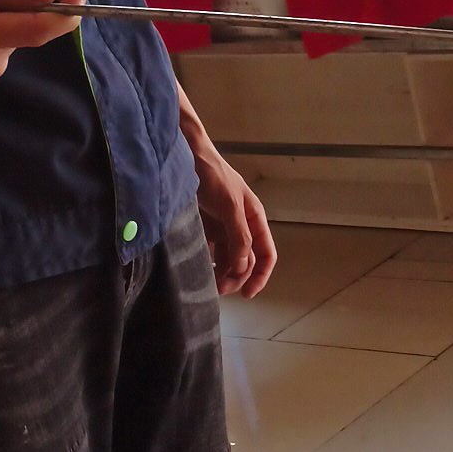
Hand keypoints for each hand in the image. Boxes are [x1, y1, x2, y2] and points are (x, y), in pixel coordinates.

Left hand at [191, 134, 275, 297]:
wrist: (186, 157)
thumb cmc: (213, 175)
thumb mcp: (229, 204)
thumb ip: (238, 235)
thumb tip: (242, 266)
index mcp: (254, 218)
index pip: (266, 253)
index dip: (261, 275)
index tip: (248, 293)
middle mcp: (241, 226)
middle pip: (246, 261)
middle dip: (237, 277)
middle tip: (220, 289)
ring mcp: (223, 229)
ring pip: (228, 260)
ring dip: (222, 274)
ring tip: (208, 284)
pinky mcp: (205, 229)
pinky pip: (211, 253)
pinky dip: (209, 264)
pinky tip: (200, 271)